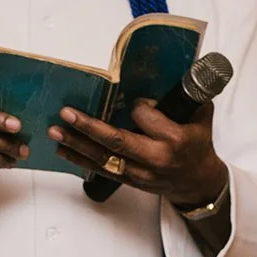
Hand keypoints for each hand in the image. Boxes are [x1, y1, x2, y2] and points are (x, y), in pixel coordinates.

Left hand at [48, 100, 227, 208]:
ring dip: (76, 144)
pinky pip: (100, 170)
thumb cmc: (198, 145)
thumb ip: (182, 98)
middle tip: (67, 113)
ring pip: (103, 158)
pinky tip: (62, 149)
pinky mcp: (129, 181)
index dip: (136, 106)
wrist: (197, 184)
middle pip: (117, 141)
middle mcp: (154, 158)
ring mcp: (140, 173)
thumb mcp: (200, 116)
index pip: (143, 116)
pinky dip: (79, 159)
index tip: (135, 101)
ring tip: (56, 130)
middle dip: (88, 126)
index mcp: (174, 139)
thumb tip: (162, 73)